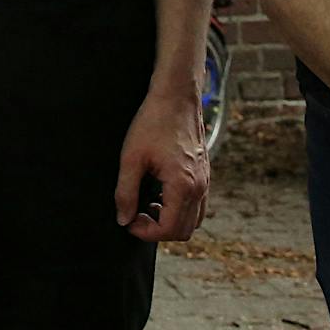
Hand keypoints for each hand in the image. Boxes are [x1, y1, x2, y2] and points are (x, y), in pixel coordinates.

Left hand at [115, 86, 208, 242]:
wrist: (176, 96)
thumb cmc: (153, 122)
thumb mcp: (131, 157)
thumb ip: (125, 192)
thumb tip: (123, 219)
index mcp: (182, 186)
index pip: (168, 229)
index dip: (145, 232)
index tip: (129, 221)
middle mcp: (199, 188)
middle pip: (183, 231)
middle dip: (157, 229)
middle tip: (136, 214)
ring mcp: (205, 181)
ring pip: (193, 220)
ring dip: (170, 221)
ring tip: (148, 204)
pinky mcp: (205, 174)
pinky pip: (197, 205)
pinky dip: (180, 209)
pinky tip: (161, 193)